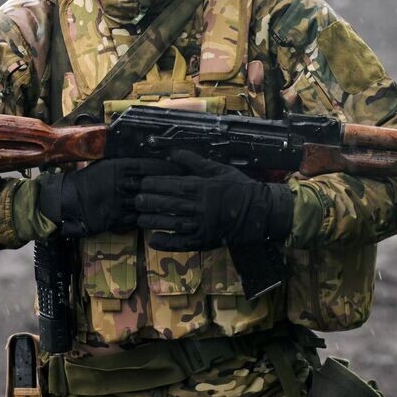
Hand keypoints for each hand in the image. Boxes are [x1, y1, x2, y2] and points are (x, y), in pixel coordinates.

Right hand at [38, 158, 182, 237]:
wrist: (69, 202)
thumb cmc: (88, 180)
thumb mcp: (105, 165)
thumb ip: (124, 162)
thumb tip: (144, 156)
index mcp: (119, 167)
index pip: (149, 165)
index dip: (167, 166)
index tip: (183, 165)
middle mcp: (122, 183)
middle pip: (153, 183)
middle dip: (172, 183)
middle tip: (191, 183)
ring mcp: (120, 202)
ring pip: (149, 202)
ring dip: (166, 202)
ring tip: (185, 202)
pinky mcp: (118, 219)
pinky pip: (140, 219)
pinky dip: (154, 218)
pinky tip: (167, 219)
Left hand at [134, 149, 293, 250]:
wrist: (260, 213)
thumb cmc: (238, 187)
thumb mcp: (219, 170)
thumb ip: (195, 162)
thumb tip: (173, 152)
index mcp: (205, 187)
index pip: (175, 185)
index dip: (157, 185)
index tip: (143, 183)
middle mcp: (203, 207)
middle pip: (171, 204)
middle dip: (151, 202)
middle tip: (136, 200)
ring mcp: (204, 225)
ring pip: (174, 223)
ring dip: (155, 221)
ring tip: (140, 218)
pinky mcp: (206, 241)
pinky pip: (184, 243)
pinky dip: (168, 243)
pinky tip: (154, 240)